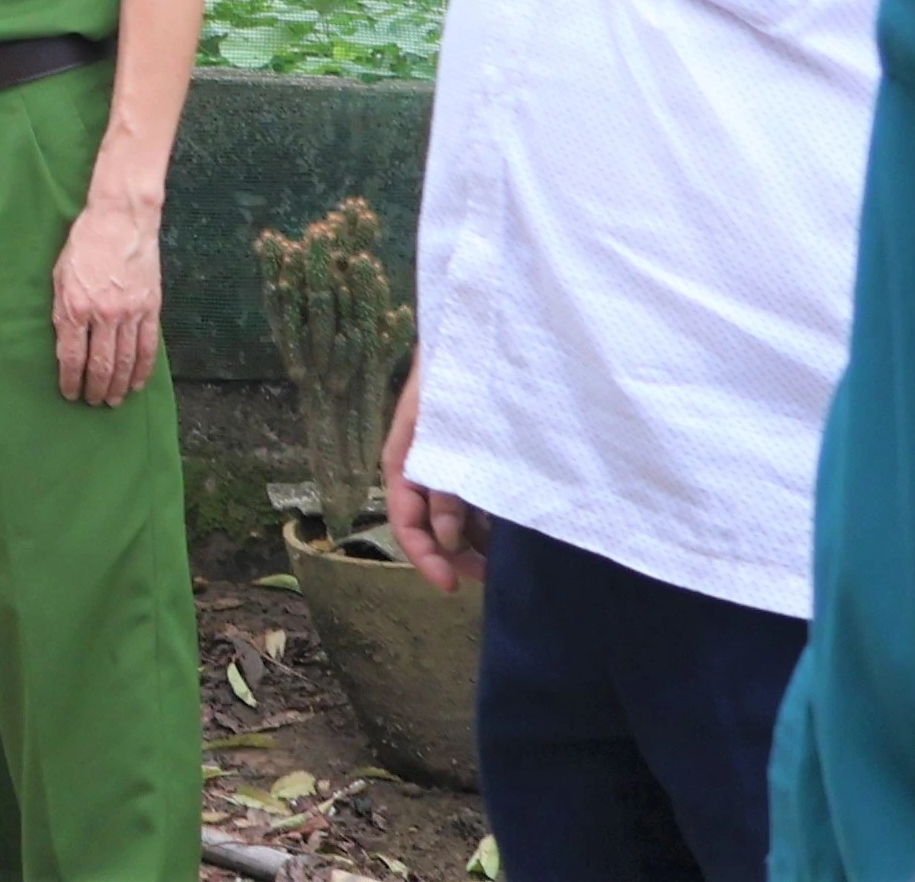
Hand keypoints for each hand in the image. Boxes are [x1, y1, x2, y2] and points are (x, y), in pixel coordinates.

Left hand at [53, 192, 163, 405]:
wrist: (121, 219)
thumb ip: (62, 310)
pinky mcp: (150, 308)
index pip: (72, 357)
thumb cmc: (84, 243)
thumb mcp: (60, 275)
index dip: (71, 381)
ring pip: (125, 361)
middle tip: (92, 402)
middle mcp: (103, 315)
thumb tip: (65, 343)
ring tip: (112, 400)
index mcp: (75, 306)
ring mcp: (130, 313)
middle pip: (100, 365)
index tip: (70, 394)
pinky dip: (142, 370)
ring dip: (118, 386)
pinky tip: (136, 384)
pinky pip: (148, 348)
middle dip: (95, 388)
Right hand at [381, 341, 484, 591]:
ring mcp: (446, 461)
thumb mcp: (445, 429)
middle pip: (428, 525)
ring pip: (453, 515)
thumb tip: (444, 537)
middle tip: (487, 579)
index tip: (451, 587)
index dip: (424, 557)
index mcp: (404, 459)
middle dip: (452, 556)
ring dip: (472, 541)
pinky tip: (511, 530)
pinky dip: (487, 517)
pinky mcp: (471, 453)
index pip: (404, 520)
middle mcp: (421, 466)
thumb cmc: (457, 373)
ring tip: (505, 559)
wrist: (479, 328)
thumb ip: (444, 482)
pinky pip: (473, 496)